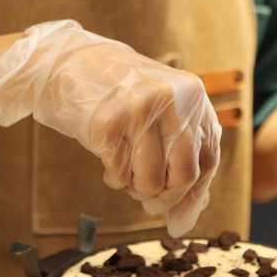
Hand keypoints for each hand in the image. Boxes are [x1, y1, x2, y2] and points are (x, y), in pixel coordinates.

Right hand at [0, 20, 220, 234]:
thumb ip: (183, 148)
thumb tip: (189, 210)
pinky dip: (114, 178)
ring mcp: (139, 110)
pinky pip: (119, 175)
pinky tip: (108, 162)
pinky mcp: (108, 123)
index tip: (179, 216)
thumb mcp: (161, 108)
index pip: (208, 157)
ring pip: (151, 180)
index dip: (194, 192)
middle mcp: (171, 99)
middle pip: (184, 174)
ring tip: (126, 172)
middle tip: (147, 198)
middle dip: (164, 196)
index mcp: (192, 94)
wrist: (68, 61)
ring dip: (136, 188)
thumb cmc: (118, 92)